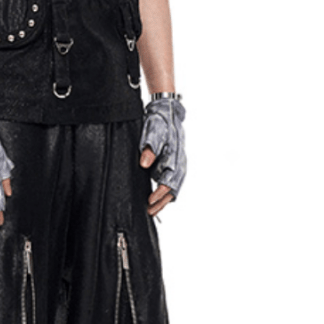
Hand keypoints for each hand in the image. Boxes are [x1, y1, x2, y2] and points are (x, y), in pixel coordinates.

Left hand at [138, 96, 185, 214]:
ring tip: (152, 210)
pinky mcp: (174, 164)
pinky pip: (172, 182)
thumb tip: (144, 163)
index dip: (159, 193)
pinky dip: (166, 192)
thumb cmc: (159, 121)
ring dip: (164, 200)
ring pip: (174, 187)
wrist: (167, 112)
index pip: (169, 181)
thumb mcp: (152, 131)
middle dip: (162, 202)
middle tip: (150, 211)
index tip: (149, 200)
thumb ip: (148, 148)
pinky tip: (157, 199)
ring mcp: (177, 164)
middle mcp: (179, 162)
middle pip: (173, 188)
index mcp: (174, 156)